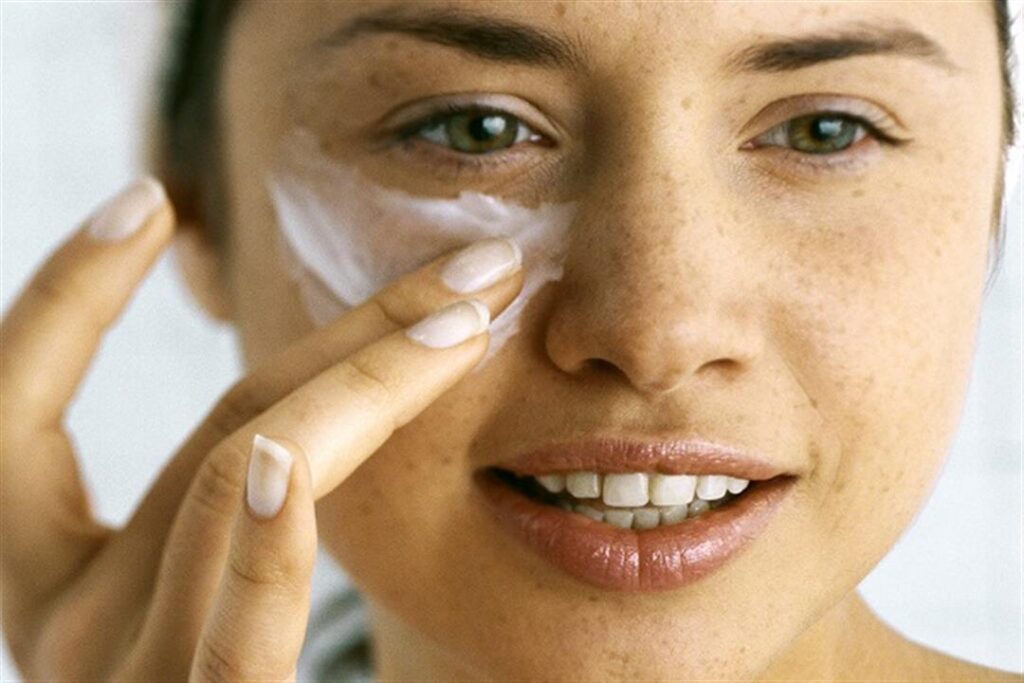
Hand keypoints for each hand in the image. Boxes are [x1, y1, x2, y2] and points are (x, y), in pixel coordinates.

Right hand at [0, 178, 523, 680]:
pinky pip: (245, 606)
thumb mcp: (191, 603)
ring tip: (474, 307)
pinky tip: (307, 451)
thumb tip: (290, 411)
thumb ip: (225, 518)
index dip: (66, 298)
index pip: (15, 414)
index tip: (150, 198)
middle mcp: (61, 635)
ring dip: (372, 375)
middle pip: (220, 425)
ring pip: (251, 474)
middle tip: (472, 259)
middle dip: (348, 323)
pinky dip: (278, 522)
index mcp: (49, 590)